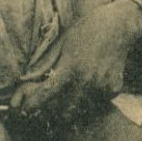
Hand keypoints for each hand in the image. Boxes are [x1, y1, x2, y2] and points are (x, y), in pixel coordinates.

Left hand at [12, 0, 141, 120]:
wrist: (117, 26)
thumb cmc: (83, 32)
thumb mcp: (60, 44)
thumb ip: (46, 65)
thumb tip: (26, 81)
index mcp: (70, 67)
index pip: (47, 93)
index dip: (34, 105)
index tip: (24, 111)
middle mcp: (87, 80)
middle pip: (66, 112)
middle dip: (54, 114)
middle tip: (47, 109)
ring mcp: (103, 86)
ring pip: (83, 109)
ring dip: (73, 107)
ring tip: (69, 94)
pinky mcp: (115, 88)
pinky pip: (97, 102)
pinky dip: (90, 99)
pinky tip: (88, 84)